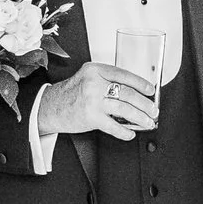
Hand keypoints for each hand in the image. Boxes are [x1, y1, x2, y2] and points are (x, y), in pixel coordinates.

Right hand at [36, 63, 157, 139]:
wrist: (49, 107)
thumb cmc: (71, 94)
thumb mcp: (88, 79)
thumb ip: (107, 82)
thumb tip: (134, 93)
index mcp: (95, 70)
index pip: (124, 75)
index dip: (141, 83)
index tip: (151, 91)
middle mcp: (94, 83)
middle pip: (127, 93)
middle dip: (144, 104)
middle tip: (153, 110)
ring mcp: (92, 100)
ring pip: (124, 109)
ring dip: (140, 117)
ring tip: (147, 122)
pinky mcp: (90, 117)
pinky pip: (113, 126)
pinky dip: (124, 131)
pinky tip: (130, 133)